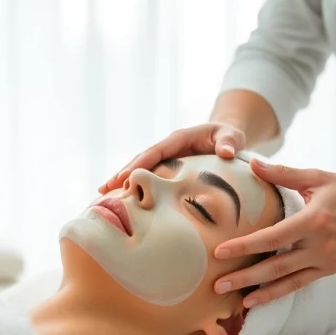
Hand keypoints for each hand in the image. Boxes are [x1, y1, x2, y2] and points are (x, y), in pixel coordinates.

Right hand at [98, 123, 247, 193]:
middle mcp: (167, 148)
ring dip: (121, 180)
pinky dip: (133, 185)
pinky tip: (121, 198)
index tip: (125, 177)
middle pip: (140, 160)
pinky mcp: (166, 168)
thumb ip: (229, 142)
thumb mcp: (231, 136)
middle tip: (104, 189)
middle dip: (122, 173)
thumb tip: (226, 152)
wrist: (226, 138)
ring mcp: (165, 158)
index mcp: (178, 139)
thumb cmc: (228, 137)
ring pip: (140, 169)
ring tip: (103, 194)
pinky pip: (147, 176)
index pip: (155, 152)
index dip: (139, 165)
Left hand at [214, 160, 335, 306]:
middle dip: (245, 277)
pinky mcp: (330, 269)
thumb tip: (252, 163)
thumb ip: (281, 173)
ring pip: (287, 282)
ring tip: (235, 302)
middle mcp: (320, 246)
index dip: (245, 246)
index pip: (272, 238)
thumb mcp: (314, 177)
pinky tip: (259, 299)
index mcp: (313, 221)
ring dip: (260, 292)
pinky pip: (299, 284)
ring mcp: (326, 261)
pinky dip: (278, 293)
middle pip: (275, 266)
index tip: (220, 252)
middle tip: (217, 285)